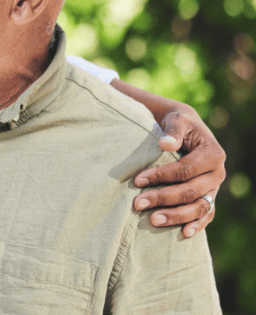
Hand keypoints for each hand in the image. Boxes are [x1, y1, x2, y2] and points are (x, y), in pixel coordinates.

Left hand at [133, 104, 225, 237]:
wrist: (186, 129)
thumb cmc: (178, 123)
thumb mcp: (176, 121)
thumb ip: (172, 132)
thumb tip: (165, 144)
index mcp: (213, 154)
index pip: (185, 170)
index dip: (162, 176)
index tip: (137, 180)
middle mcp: (217, 173)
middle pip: (191, 191)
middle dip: (163, 198)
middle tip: (138, 204)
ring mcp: (214, 188)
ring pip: (199, 207)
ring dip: (176, 216)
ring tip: (153, 221)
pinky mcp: (209, 197)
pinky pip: (206, 214)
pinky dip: (197, 225)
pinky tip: (184, 234)